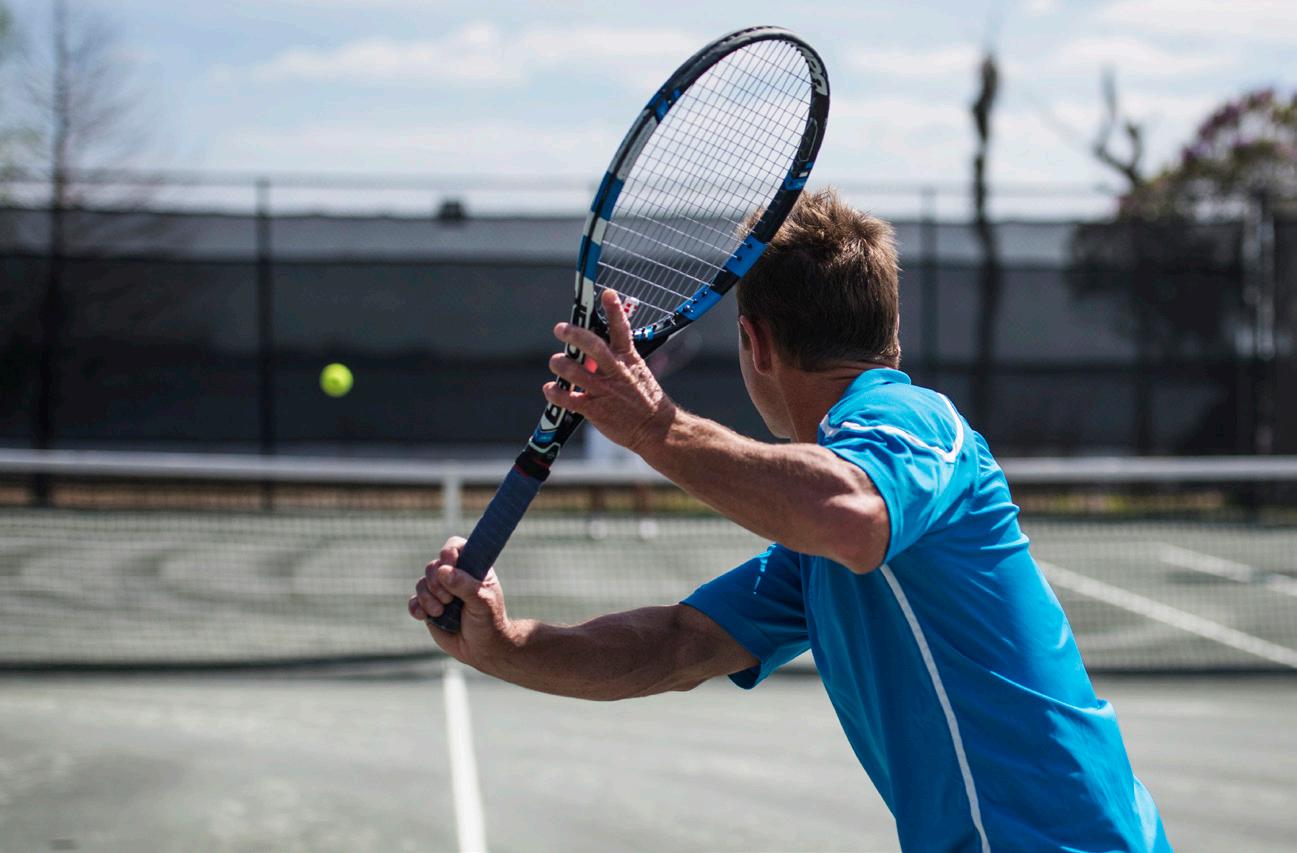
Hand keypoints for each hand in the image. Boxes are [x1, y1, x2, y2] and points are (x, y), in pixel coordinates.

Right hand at [408, 536, 514, 667]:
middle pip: (433, 566)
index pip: (455, 547)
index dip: (448, 553)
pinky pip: (413, 601)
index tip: (449, 566)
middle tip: (449, 599)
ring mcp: (440, 592)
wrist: (482, 649)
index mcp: (471, 568)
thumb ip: (465, 585)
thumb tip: (443, 571)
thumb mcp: (482, 601)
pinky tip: (424, 616)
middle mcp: (454, 577)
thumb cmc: (488, 622)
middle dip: (436, 583)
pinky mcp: (429, 608)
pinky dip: (416, 607)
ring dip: (428, 598)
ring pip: (421, 584)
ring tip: (440, 612)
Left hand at [543, 289, 676, 451]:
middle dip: (574, 334)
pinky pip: (568, 399)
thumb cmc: (645, 400)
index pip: (622, 329)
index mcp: (629, 360)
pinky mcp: (595, 410)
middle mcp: (617, 372)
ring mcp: (605, 391)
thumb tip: (591, 352)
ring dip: (560, 364)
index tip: (606, 293)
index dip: (613, 310)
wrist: (656, 430)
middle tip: (560, 328)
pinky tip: (550, 389)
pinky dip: (555, 393)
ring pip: (575, 371)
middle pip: (593, 346)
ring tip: (556, 361)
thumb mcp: (637, 373)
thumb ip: (616, 361)